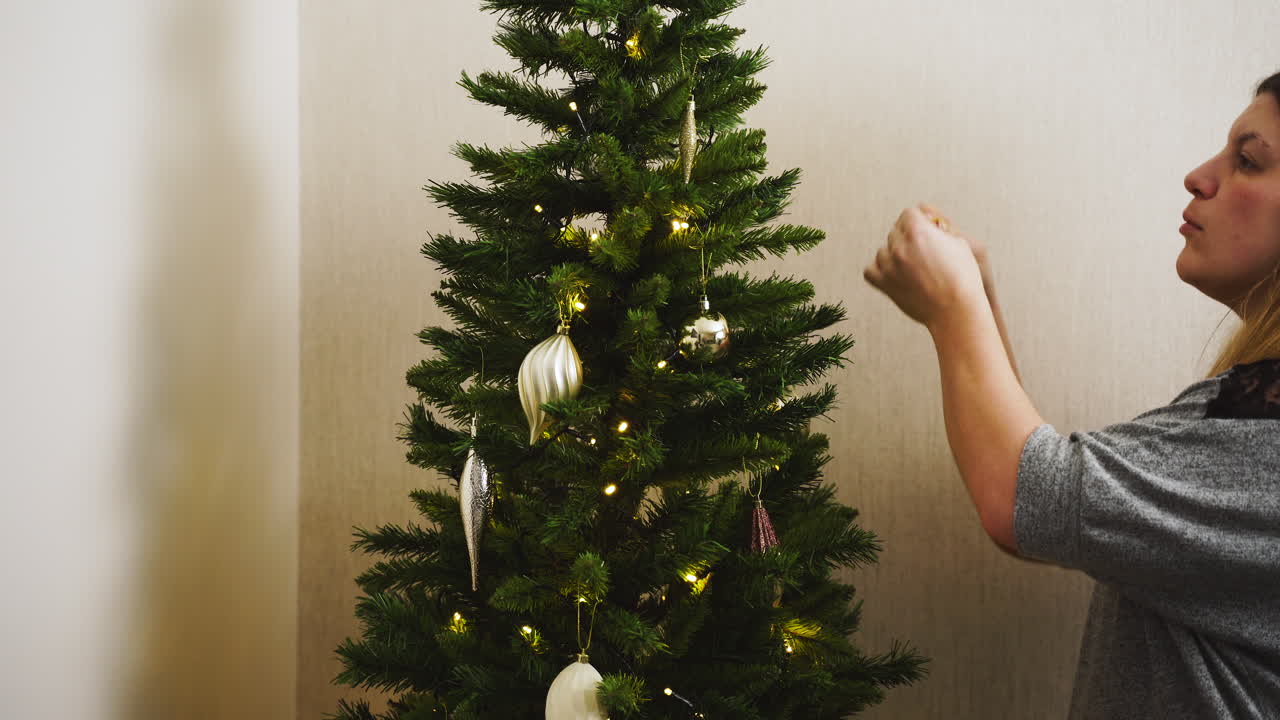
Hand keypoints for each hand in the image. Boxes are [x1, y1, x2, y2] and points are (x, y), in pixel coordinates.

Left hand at [863, 204, 986, 328]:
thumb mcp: (958, 242)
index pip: (908, 214)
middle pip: (895, 232)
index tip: (925, 231)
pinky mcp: (883, 284)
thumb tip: (925, 220)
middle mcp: (900, 246)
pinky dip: (880, 272)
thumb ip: (937, 228)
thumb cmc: (963, 277)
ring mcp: (889, 265)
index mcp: (918, 231)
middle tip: (922, 253)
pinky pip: (870, 270)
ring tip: (912, 268)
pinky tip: (895, 276)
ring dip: (894, 256)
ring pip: (883, 251)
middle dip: (907, 238)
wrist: (956, 310)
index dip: (918, 221)